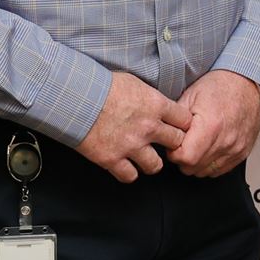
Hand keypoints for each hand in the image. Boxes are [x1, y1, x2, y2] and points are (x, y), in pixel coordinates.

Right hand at [78, 70, 193, 182]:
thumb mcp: (133, 82)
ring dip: (150, 162)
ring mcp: (131, 145)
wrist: (74, 96)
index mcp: (156, 105)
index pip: (185, 121)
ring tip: (143, 158)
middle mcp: (148, 127)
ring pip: (155, 166)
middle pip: (177, 143)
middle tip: (163, 144)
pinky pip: (129, 176)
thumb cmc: (100, 85)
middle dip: (171, 144)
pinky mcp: (112, 159)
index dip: (182, 125)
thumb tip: (158, 104)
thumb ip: (150, 97)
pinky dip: (127, 173)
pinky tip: (124, 166)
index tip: (177, 127)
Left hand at [172, 69, 259, 177]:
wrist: (248, 85)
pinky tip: (208, 149)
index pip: (185, 158)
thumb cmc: (221, 87)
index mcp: (211, 126)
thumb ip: (175, 120)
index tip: (173, 144)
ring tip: (196, 145)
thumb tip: (164, 136)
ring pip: (205, 172)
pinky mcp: (242, 153)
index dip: (174, 153)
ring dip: (196, 163)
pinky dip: (210, 164)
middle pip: (193, 168)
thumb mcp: (190, 96)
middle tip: (183, 143)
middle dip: (183, 159)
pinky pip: (220, 170)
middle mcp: (226, 141)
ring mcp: (236, 148)